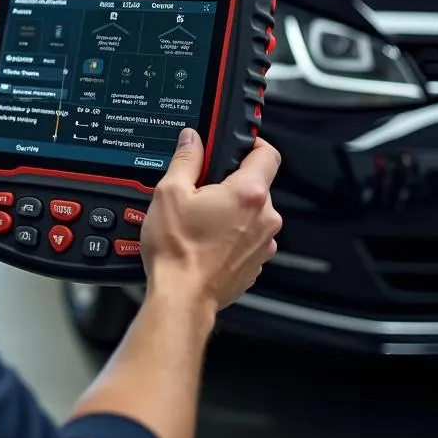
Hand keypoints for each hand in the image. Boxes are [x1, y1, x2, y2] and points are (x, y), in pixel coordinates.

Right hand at [141, 128, 281, 312]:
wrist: (182, 298)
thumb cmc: (178, 251)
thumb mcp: (170, 192)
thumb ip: (186, 159)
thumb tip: (192, 140)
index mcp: (248, 193)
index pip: (267, 153)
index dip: (252, 143)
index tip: (237, 145)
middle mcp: (264, 218)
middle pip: (257, 184)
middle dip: (232, 182)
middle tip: (203, 189)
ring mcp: (263, 243)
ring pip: (252, 213)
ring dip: (232, 211)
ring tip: (201, 220)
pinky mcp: (255, 263)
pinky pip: (248, 238)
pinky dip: (232, 235)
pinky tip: (206, 241)